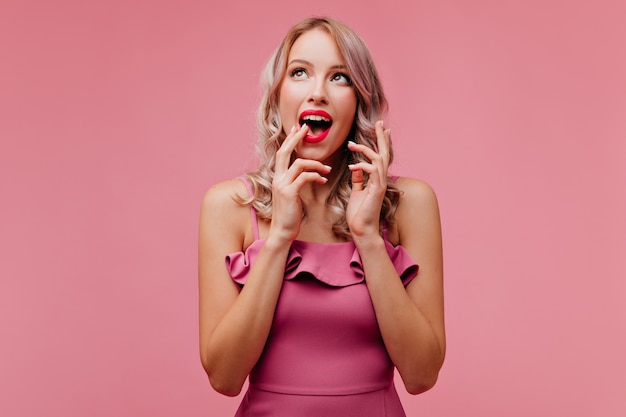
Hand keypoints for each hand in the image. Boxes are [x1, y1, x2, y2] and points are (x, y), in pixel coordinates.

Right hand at [269, 124, 331, 242]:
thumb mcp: (290, 195)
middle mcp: (277, 178)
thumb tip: (304, 174)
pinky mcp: (289, 193)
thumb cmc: (289, 215)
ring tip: (327, 169)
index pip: (282, 153)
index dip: (289, 139)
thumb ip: (294, 182)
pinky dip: (316, 176)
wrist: (282, 231)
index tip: (297, 129)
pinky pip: (304, 177)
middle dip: (296, 138)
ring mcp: (282, 185)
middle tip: (306, 128)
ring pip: (299, 164)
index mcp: (277, 178)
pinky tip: (323, 180)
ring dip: (316, 164)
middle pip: (284, 151)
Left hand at [346, 120, 390, 238]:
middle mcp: (381, 180)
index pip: (380, 156)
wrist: (362, 230)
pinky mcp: (376, 190)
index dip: (381, 142)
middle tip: (380, 123)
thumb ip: (358, 179)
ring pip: (380, 160)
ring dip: (366, 150)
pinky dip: (362, 166)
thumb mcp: (356, 192)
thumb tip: (356, 168)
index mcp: (376, 179)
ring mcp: (380, 185)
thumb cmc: (358, 214)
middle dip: (382, 137)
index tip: (379, 128)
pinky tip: (352, 166)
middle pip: (385, 153)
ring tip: (352, 145)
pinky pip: (373, 172)